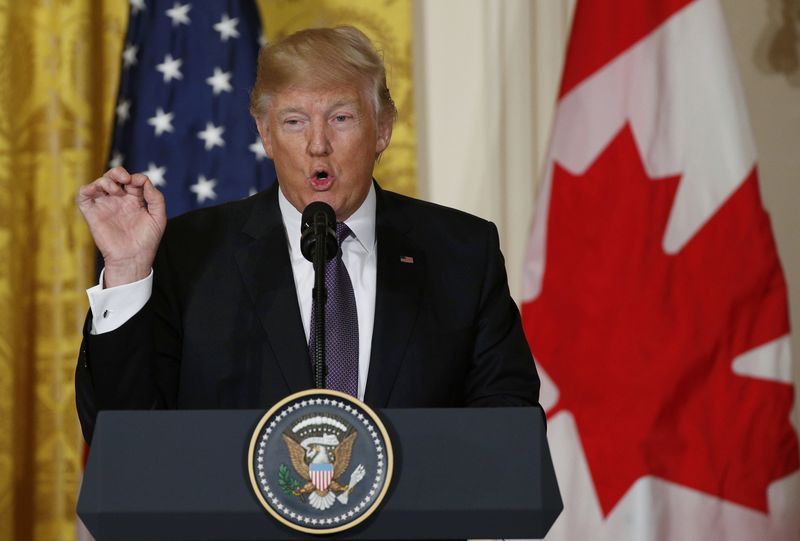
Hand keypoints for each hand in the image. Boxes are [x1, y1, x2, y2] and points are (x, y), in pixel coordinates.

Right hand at [76, 167, 166, 286]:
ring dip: (106, 180)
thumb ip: (155, 198)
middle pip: (114, 177)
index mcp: (134, 200)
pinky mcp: (92, 213)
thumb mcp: (158, 217)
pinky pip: (83, 195)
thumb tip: (144, 181)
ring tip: (115, 190)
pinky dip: (86, 188)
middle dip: (118, 172)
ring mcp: (105, 206)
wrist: (132, 258)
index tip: (140, 185)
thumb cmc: (147, 240)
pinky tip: (96, 190)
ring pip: (99, 183)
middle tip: (125, 180)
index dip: (137, 178)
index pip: (133, 180)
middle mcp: (118, 201)